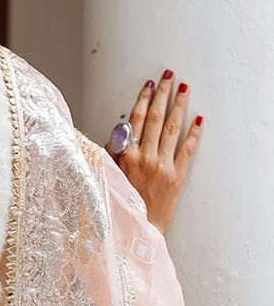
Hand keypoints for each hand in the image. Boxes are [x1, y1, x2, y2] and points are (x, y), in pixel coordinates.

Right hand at [104, 68, 202, 234]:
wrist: (135, 229)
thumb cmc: (118, 204)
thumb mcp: (105, 176)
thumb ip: (110, 154)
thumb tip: (117, 133)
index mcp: (125, 157)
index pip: (136, 120)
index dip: (143, 100)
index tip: (148, 85)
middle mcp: (144, 158)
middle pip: (156, 119)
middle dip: (163, 95)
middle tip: (169, 76)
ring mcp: (162, 167)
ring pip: (172, 129)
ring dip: (179, 106)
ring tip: (184, 89)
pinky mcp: (177, 177)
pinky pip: (187, 150)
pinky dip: (194, 133)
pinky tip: (198, 118)